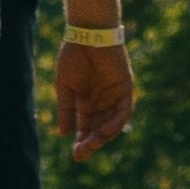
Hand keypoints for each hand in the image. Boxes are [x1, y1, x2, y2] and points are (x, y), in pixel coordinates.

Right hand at [54, 35, 135, 159]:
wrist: (88, 33)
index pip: (85, 128)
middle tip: (82, 153)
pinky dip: (117, 121)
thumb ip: (66, 109)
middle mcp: (101, 102)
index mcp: (85, 103)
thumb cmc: (73, 56)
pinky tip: (107, 130)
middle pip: (98, 129)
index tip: (75, 155)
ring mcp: (114, 96)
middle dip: (91, 142)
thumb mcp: (65, 87)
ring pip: (112, 123)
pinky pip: (124, 110)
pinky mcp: (125, 87)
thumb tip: (64, 134)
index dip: (81, 142)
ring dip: (104, 135)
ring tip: (93, 144)